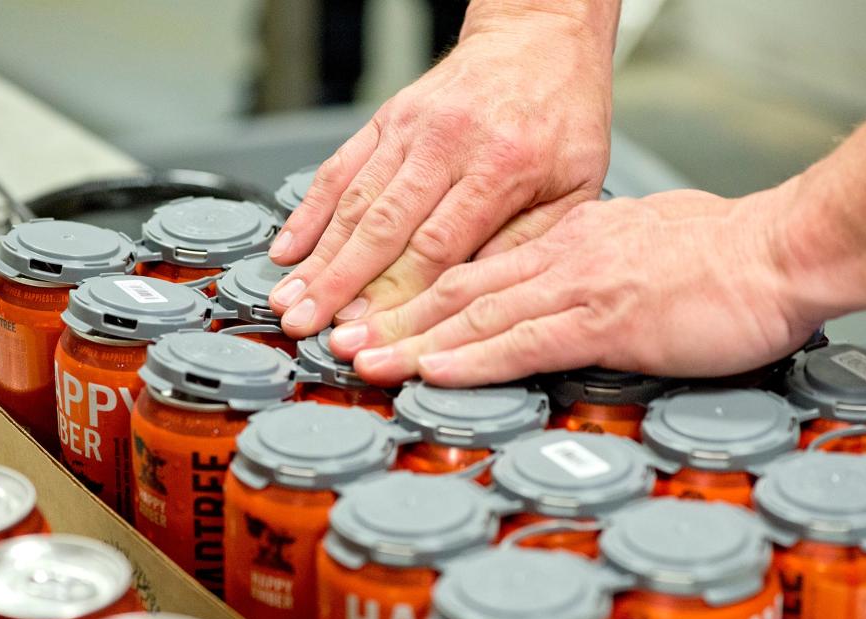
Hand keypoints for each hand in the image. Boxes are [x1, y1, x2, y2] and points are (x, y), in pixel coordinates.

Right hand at [266, 2, 616, 336]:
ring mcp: (412, 128)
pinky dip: (310, 209)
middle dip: (340, 285)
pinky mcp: (389, 118)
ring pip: (354, 201)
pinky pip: (341, 167)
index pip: (438, 246)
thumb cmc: (562, 113)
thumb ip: (528, 242)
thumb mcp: (576, 186)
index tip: (370, 333)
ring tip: (289, 299)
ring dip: (318, 257)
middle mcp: (449, 143)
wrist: (539, 37)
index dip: (397, 296)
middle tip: (308, 325)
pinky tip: (289, 246)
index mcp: (503, 165)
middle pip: (383, 228)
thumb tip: (475, 294)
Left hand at [327, 184, 820, 385]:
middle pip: (455, 292)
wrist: (778, 253)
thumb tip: (565, 285)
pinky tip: (434, 372)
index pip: (473, 270)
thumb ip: (592, 262)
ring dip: (413, 344)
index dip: (418, 297)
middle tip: (342, 340)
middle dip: (393, 319)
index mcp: (565, 240)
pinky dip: (472, 360)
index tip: (378, 316)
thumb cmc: (721, 252)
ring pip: (475, 317)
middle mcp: (558, 258)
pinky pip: (524, 342)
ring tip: (364, 361)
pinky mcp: (606, 321)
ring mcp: (577, 287)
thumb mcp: (640, 244)